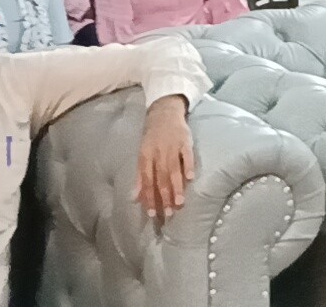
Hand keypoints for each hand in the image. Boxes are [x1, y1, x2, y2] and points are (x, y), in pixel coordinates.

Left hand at [135, 95, 194, 219]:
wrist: (164, 112)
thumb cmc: (152, 137)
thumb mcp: (142, 155)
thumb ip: (140, 177)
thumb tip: (134, 198)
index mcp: (145, 157)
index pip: (147, 181)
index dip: (149, 198)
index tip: (152, 214)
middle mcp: (158, 153)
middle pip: (160, 178)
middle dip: (164, 197)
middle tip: (167, 214)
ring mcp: (172, 147)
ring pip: (173, 170)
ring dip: (176, 187)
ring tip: (179, 203)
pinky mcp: (185, 141)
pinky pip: (187, 155)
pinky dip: (188, 166)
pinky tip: (190, 178)